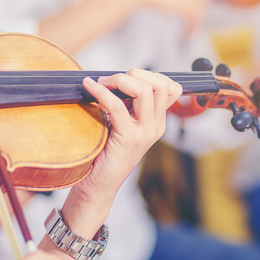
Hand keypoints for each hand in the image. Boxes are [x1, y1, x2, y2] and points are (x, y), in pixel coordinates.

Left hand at [61, 70, 181, 237]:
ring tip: (101, 83)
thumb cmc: (104, 153)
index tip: (125, 79)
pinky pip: (118, 106)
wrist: (98, 185)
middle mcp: (156, 126)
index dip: (149, 75)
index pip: (170, 86)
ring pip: (145, 90)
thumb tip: (114, 78)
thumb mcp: (121, 124)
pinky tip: (89, 87)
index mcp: (157, 121)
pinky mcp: (128, 139)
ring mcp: (145, 133)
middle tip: (110, 80)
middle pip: (160, 84)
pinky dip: (102, 91)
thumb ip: (126, 105)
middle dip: (134, 73)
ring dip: (120, 80)